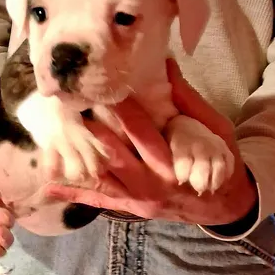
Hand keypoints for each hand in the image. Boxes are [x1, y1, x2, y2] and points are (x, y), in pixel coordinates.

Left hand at [44, 59, 257, 225]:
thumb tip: (168, 64)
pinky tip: (50, 186)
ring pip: (103, 178)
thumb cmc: (221, 164)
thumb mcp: (216, 131)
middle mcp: (153, 184)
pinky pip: (100, 202)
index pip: (144, 133)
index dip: (123, 111)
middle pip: (116, 155)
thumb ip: (190, 101)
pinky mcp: (131, 209)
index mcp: (173, 163)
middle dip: (92, 131)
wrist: (224, 206)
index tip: (104, 90)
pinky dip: (75, 194)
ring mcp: (139, 199)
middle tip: (69, 108)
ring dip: (78, 158)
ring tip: (55, 137)